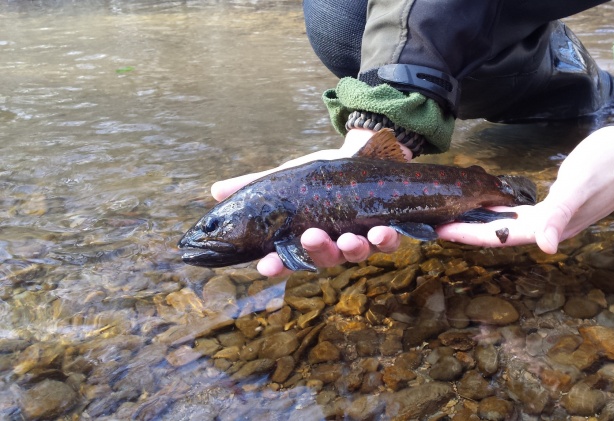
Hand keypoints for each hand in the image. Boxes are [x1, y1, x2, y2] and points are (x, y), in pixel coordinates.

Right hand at [210, 128, 411, 276]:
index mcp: (305, 239)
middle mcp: (333, 246)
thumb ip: (254, 185)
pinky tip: (389, 230)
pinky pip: (392, 241)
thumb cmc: (319, 177)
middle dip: (318, 251)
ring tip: (353, 238)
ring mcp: (361, 240)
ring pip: (358, 254)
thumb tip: (214, 190)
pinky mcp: (389, 230)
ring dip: (356, 249)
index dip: (276, 266)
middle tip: (312, 237)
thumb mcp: (286, 178)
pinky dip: (393, 238)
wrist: (361, 156)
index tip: (266, 266)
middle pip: (324, 259)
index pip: (286, 260)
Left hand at [437, 103, 613, 252]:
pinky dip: (504, 208)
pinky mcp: (563, 198)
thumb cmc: (611, 163)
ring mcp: (559, 213)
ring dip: (484, 221)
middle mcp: (553, 225)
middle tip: (439, 222)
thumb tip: (548, 248)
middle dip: (469, 229)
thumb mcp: (581, 185)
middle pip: (501, 232)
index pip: (501, 236)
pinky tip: (492, 202)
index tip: (441, 230)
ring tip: (457, 214)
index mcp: (552, 225)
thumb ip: (561, 214)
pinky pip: (525, 210)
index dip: (469, 234)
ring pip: (512, 223)